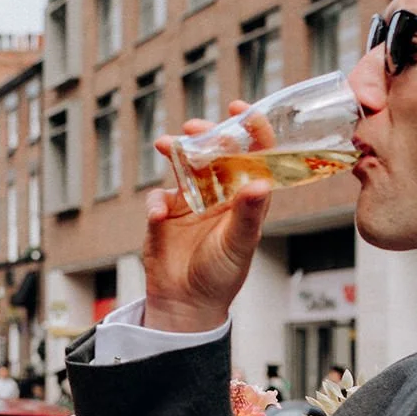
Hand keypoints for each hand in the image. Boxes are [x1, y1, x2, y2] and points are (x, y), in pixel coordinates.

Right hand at [141, 103, 273, 332]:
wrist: (187, 305)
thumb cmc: (221, 277)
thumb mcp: (240, 244)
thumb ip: (249, 213)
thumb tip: (260, 183)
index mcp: (246, 199)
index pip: (254, 156)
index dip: (251, 130)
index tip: (242, 110)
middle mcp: (220, 195)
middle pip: (216, 153)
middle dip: (207, 135)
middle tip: (196, 127)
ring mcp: (191, 203)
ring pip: (184, 166)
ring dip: (176, 152)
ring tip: (167, 145)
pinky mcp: (164, 216)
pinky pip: (157, 198)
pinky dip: (156, 202)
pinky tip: (159, 215)